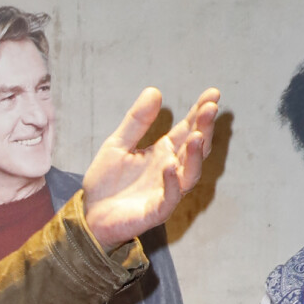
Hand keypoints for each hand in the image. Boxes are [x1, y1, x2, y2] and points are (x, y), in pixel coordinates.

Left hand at [83, 87, 219, 250]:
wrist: (91, 214)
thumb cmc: (107, 181)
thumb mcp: (117, 143)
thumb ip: (137, 121)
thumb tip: (155, 90)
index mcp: (163, 152)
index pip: (187, 129)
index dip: (200, 112)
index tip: (213, 94)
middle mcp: (170, 170)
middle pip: (194, 148)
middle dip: (204, 128)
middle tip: (211, 107)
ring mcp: (166, 191)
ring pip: (189, 173)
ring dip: (193, 155)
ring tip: (196, 136)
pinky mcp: (155, 211)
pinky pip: (169, 197)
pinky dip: (171, 182)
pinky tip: (169, 166)